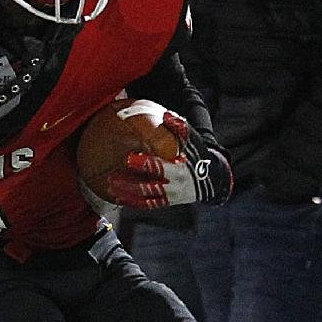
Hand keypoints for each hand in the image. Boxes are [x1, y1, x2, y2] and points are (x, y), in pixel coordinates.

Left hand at [105, 111, 232, 208]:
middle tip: (112, 178)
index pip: (159, 169)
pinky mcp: (167, 203)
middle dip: (129, 184)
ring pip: (145, 199)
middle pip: (148, 188)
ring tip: (110, 188)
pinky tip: (118, 197)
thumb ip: (180, 128)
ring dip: (127, 195)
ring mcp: (170, 198)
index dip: (144, 164)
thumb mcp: (193, 141)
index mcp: (180, 172)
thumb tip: (167, 116)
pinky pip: (147, 205)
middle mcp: (174, 188)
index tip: (128, 159)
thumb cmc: (198, 155)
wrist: (211, 179)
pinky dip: (132, 202)